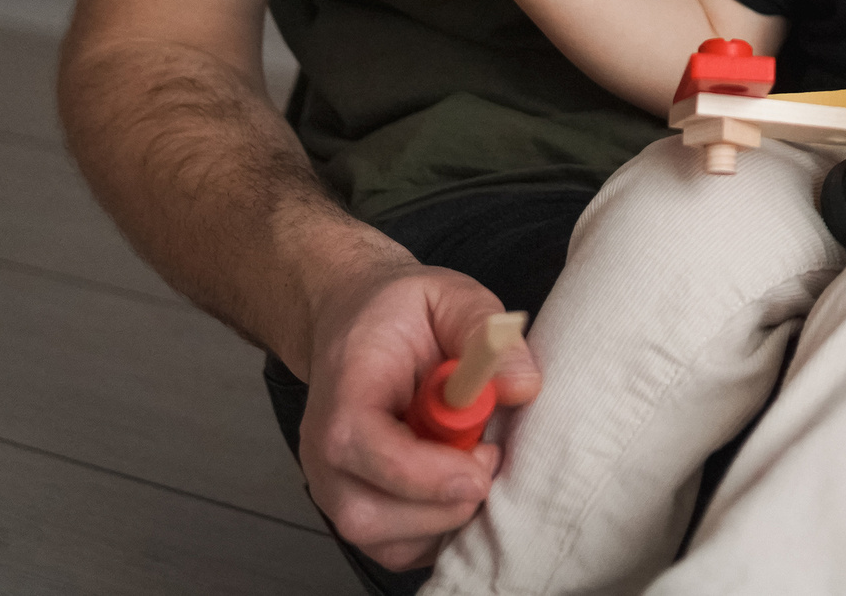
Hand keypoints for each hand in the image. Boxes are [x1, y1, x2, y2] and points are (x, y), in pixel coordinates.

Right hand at [298, 259, 542, 569]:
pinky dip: (440, 531)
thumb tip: (522, 385)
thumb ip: (483, 330)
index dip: (427, 471)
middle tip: (486, 456)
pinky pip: (399, 550)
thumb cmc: (400, 316)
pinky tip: (459, 485)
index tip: (484, 458)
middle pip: (368, 515)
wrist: (355, 324)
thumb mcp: (449, 295)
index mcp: (343, 394)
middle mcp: (323, 453)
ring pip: (387, 542)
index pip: (362, 449)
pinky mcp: (358, 511)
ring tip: (472, 464)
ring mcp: (335, 488)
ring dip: (447, 516)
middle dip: (445, 502)